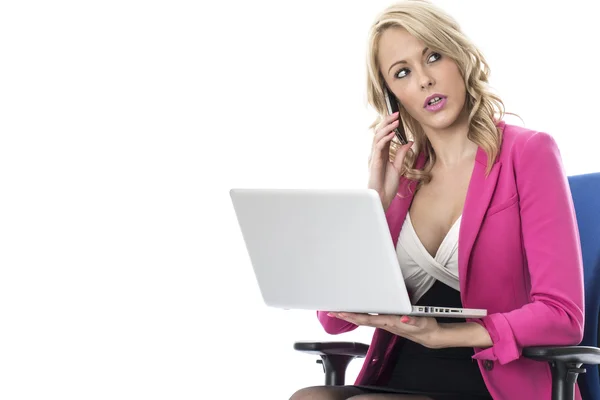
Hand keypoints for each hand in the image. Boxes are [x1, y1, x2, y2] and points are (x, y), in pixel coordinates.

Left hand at [328, 312, 443, 348]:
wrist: (430, 337)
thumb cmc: (425, 328)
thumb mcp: (422, 322)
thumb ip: (413, 320)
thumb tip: (404, 318)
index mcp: (390, 322)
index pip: (367, 319)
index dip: (353, 316)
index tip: (342, 312)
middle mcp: (385, 324)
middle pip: (361, 320)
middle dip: (346, 316)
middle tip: (332, 312)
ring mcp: (385, 324)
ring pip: (364, 320)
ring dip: (351, 316)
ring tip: (340, 312)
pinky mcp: (388, 323)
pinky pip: (370, 319)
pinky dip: (360, 316)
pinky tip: (356, 314)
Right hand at [368, 112, 413, 210]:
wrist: (383, 197)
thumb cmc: (387, 185)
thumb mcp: (398, 167)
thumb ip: (402, 154)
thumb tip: (409, 142)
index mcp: (382, 154)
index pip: (385, 135)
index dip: (390, 125)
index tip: (397, 117)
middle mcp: (377, 153)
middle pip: (380, 133)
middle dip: (387, 122)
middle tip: (395, 114)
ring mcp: (375, 156)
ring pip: (378, 137)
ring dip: (387, 128)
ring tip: (395, 121)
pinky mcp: (375, 161)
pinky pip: (378, 146)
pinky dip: (385, 139)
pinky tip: (392, 134)